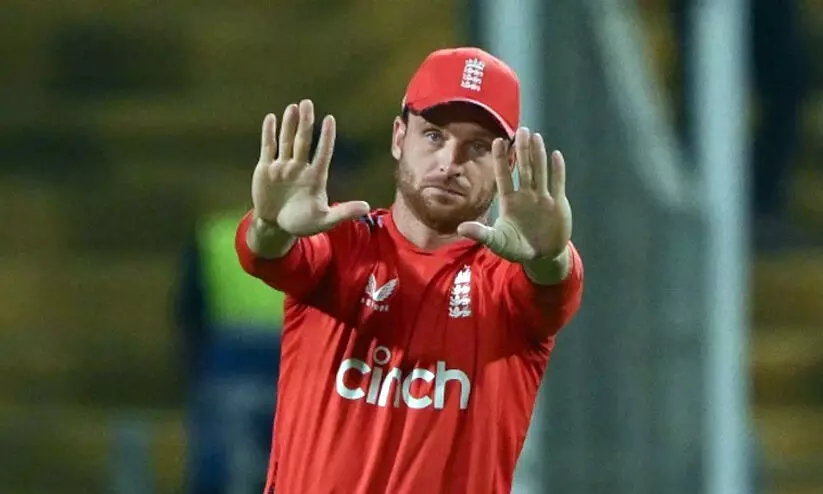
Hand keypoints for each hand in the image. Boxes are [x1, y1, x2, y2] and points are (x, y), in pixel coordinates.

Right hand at [252, 99, 369, 236]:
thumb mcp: (324, 220)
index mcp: (315, 177)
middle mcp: (300, 168)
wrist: (276, 226)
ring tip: (293, 107)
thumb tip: (366, 207)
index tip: (330, 119)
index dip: (326, 137)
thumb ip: (343, 212)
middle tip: (307, 103)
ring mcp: (283, 167)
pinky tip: (271, 118)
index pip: (323, 153)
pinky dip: (269, 133)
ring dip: (289, 124)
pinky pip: (268, 148)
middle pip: (303, 141)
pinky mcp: (266, 169)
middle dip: (305, 122)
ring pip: (286, 141)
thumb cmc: (302, 223)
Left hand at [457, 127, 571, 262]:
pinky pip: (557, 183)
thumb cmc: (516, 248)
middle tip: (521, 130)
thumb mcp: (497, 242)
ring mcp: (542, 198)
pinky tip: (556, 155)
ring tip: (535, 136)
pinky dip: (557, 170)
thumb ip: (481, 233)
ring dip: (538, 154)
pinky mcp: (557, 204)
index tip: (497, 141)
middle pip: (524, 168)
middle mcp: (525, 195)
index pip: (504, 176)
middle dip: (522, 150)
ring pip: (540, 171)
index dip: (501, 160)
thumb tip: (460, 229)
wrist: (542, 257)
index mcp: (509, 201)